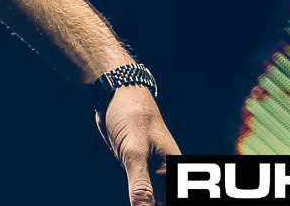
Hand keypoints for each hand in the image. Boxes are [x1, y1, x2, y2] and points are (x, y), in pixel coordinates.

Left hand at [97, 86, 178, 205]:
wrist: (114, 94)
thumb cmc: (131, 116)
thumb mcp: (134, 152)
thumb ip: (140, 185)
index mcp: (174, 169)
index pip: (175, 200)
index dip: (162, 204)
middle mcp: (166, 173)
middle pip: (164, 201)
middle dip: (152, 204)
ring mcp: (150, 171)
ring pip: (153, 199)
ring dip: (144, 202)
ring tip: (137, 202)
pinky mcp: (136, 168)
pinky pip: (140, 191)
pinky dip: (137, 199)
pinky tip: (135, 201)